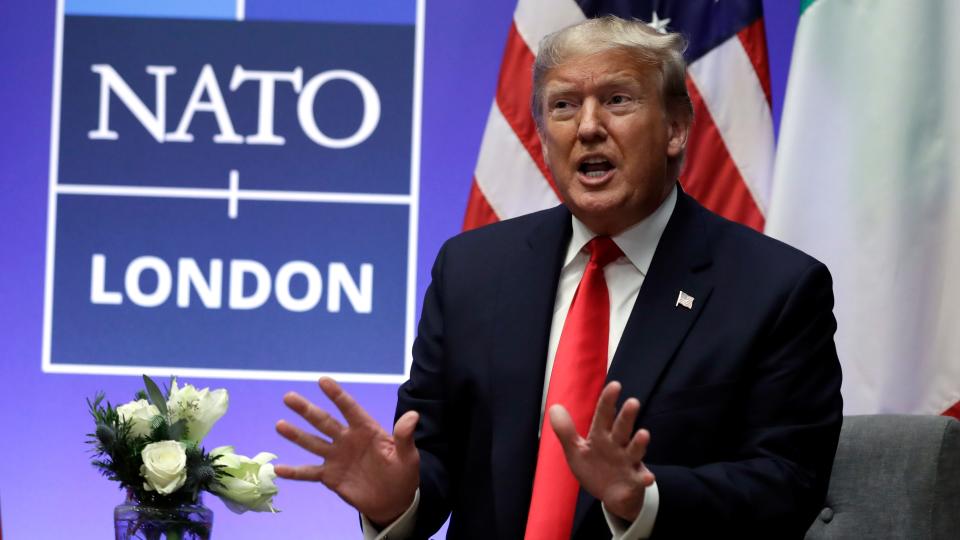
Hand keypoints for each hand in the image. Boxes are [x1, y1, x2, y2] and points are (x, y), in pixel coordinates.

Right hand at [275, 377, 419, 524]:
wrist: (393, 500)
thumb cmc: (402, 473)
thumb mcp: (407, 456)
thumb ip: (405, 437)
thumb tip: (413, 415)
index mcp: (366, 430)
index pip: (349, 409)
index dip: (336, 395)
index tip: (322, 381)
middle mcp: (347, 439)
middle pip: (324, 421)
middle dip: (306, 410)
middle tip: (288, 396)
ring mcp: (336, 457)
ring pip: (313, 442)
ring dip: (296, 435)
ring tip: (279, 424)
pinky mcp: (330, 476)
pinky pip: (309, 473)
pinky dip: (295, 472)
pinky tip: (278, 469)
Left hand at [549, 381, 653, 521]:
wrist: (612, 496)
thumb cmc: (596, 468)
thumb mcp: (576, 451)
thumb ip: (565, 431)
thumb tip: (553, 407)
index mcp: (602, 436)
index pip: (604, 415)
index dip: (608, 401)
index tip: (614, 385)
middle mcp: (618, 445)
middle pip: (622, 429)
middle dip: (626, 417)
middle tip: (633, 402)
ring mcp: (628, 463)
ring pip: (634, 450)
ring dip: (639, 443)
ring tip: (644, 434)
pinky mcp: (635, 481)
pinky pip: (641, 479)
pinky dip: (645, 478)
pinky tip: (648, 477)